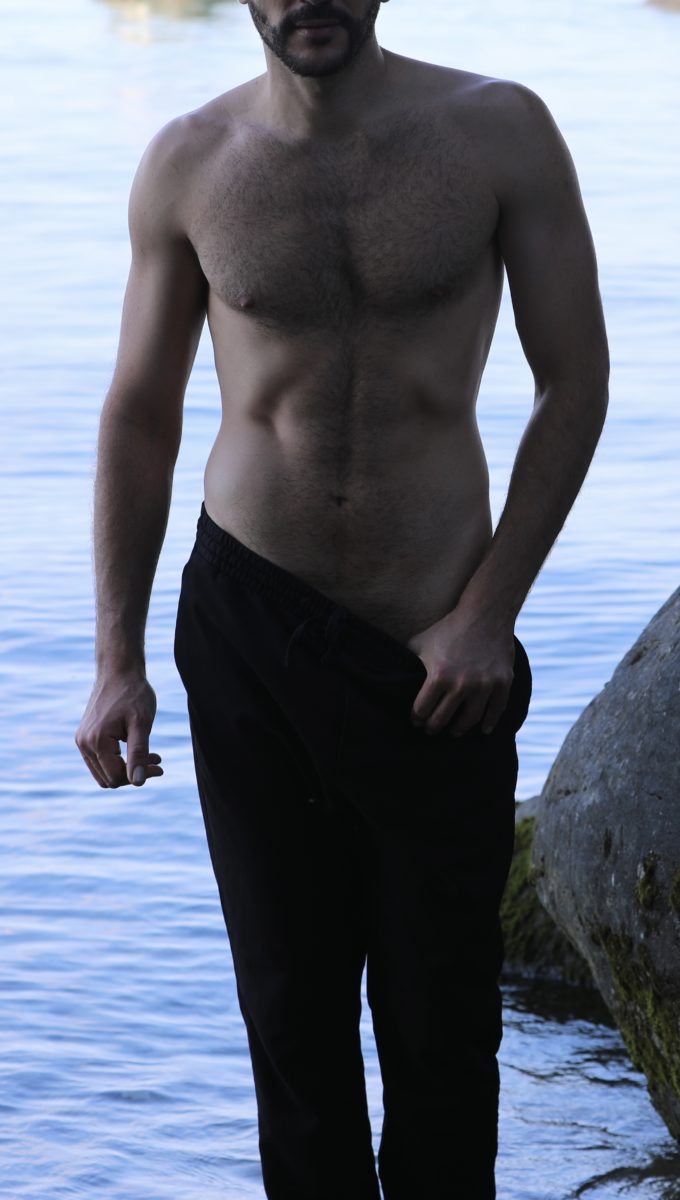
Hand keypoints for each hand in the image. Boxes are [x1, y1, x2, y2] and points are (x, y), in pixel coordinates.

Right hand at [75, 673, 162, 787]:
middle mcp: (84, 744)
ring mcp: (82, 741)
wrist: (118, 671)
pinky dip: (119, 760)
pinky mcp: (85, 736)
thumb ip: (139, 753)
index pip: (117, 777)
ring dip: (127, 768)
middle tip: (156, 761)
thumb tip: (138, 782)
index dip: (139, 776)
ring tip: (151, 756)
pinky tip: (137, 749)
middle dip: (134, 774)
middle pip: (109, 778)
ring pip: (104, 772)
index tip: (159, 765)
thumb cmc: (133, 694)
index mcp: (96, 741)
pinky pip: (101, 760)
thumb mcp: (142, 723)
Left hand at [406, 608, 515, 736]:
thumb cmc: (449, 629)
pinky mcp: (502, 683)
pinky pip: (496, 711)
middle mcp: (461, 684)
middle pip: (443, 719)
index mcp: (438, 675)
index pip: (422, 709)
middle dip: (433, 727)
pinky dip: (489, 723)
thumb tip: (391, 674)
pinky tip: (483, 730)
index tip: (417, 720)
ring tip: (453, 731)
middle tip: (431, 729)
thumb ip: (407, 660)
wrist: (484, 615)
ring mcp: (484, 685)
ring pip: (469, 720)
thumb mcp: (421, 642)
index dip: (417, 717)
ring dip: (459, 730)